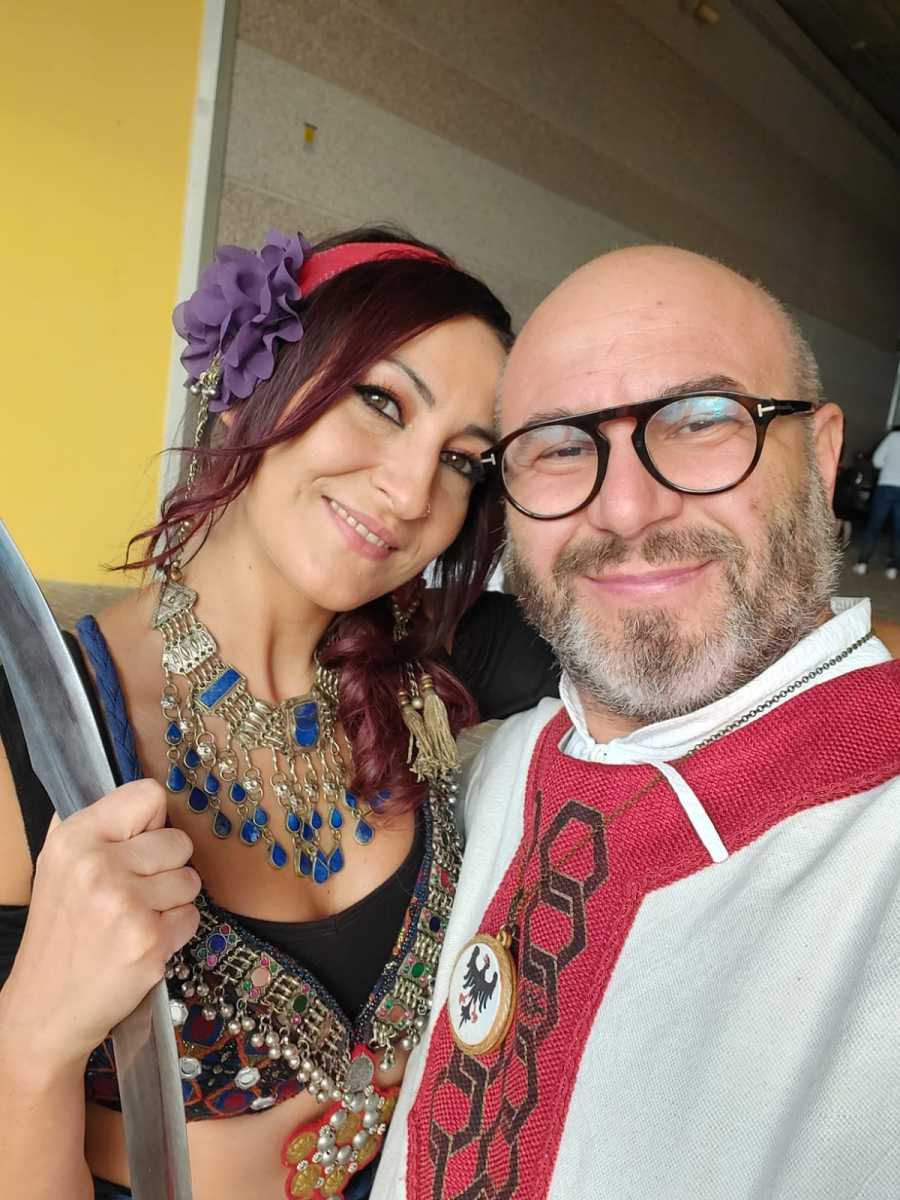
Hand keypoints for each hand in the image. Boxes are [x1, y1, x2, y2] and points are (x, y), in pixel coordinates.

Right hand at [3, 780, 199, 1066]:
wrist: (44, 1009)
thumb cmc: (61, 933)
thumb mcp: (60, 867)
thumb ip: (102, 828)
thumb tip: (153, 799)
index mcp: (74, 838)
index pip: (149, 796)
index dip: (152, 822)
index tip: (139, 844)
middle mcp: (98, 866)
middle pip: (179, 840)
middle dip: (166, 867)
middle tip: (132, 894)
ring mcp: (125, 905)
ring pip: (190, 879)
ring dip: (172, 901)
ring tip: (135, 919)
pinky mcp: (149, 941)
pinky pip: (192, 916)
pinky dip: (175, 931)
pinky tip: (142, 942)